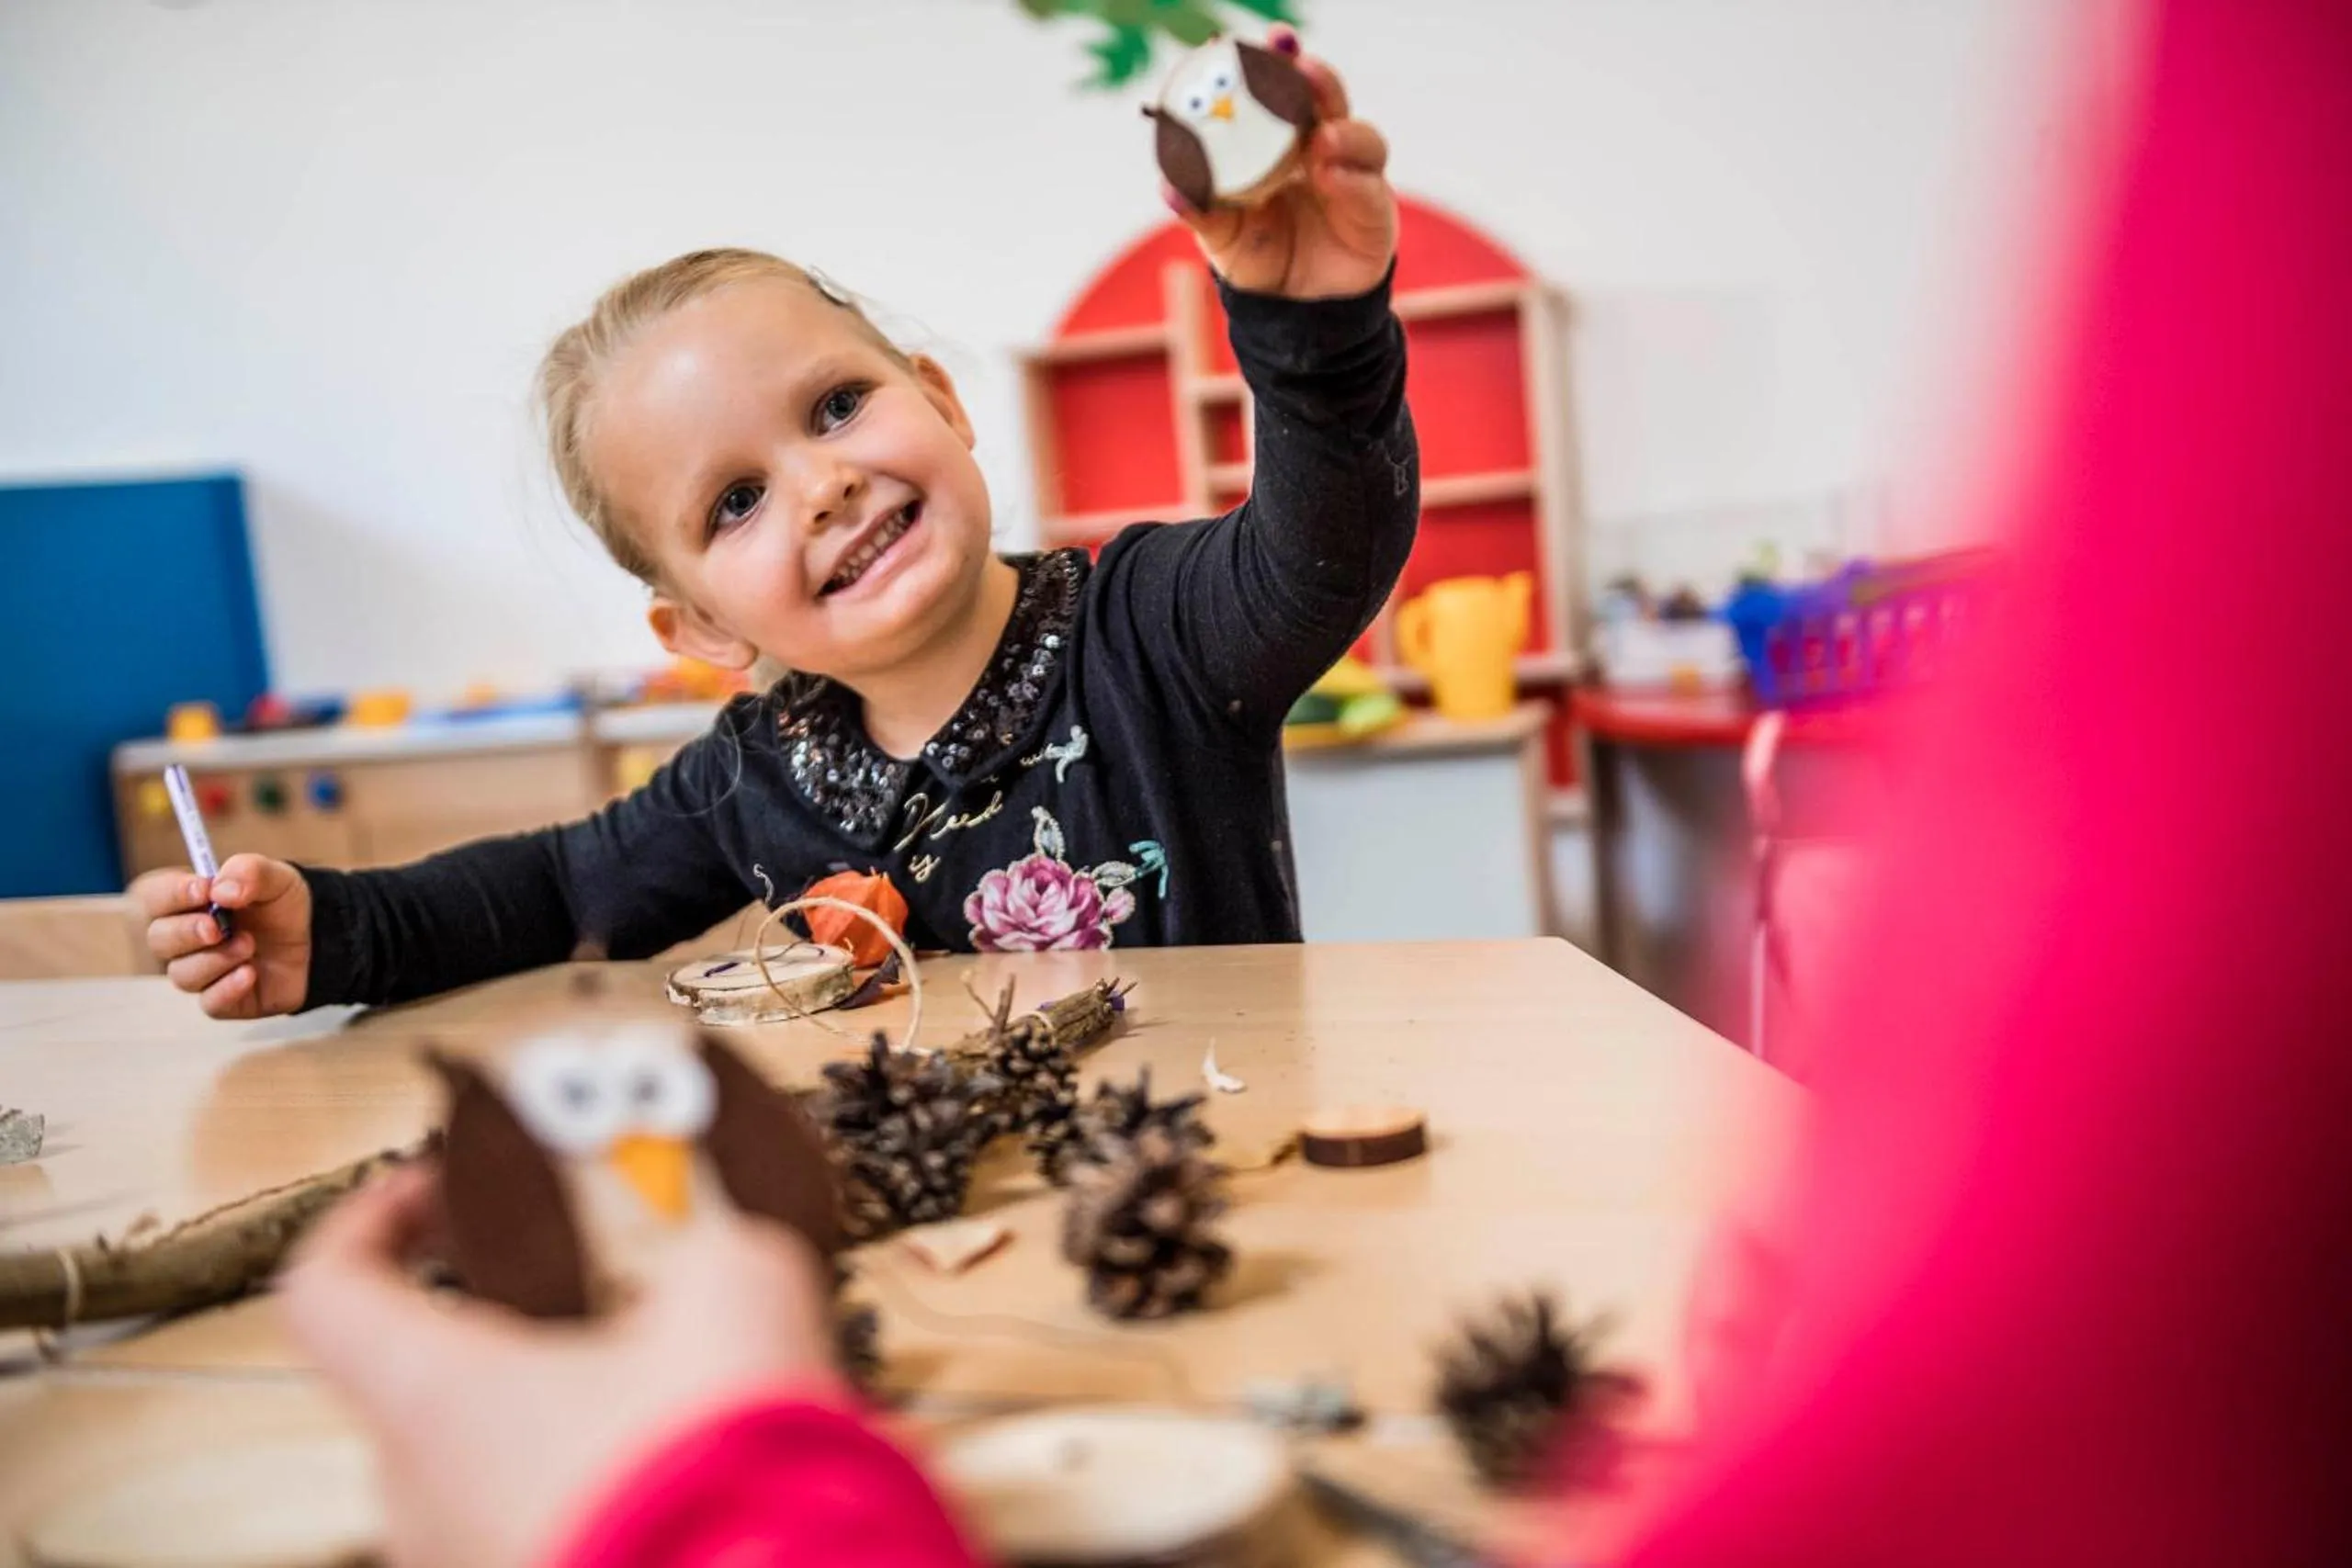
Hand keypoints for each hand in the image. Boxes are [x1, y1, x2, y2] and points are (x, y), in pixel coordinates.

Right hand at [130, 852, 312, 1017]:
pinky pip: (210, 1002)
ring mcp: (203, 972)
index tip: (203, 889)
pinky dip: (228, 988)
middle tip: (216, 927)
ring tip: (249, 945)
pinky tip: (250, 973)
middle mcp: (187, 939)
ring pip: (183, 973)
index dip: (171, 894)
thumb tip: (220, 890)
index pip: (156, 897)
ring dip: (216, 959)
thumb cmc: (282, 907)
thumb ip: (249, 872)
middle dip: (186, 932)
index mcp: (189, 903)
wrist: (317, 939)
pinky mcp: (223, 1000)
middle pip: (159, 939)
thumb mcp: (276, 877)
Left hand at [280, 1165, 841, 1567]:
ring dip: (556, 1408)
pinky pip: (533, 1521)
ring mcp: (466, 1563)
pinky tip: (678, 1462)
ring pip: (482, 1460)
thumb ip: (707, 1231)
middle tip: (592, 1282)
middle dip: (507, 1317)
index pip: (325, 1287)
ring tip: (664, 1384)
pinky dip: (589, 1481)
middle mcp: (419, 1497)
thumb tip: (720, 1224)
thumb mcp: (734, 1292)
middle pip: (418, 1376)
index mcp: (433, 1398)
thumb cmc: (715, 1470)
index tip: (433, 1189)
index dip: (373, 1216)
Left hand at [1165, 27, 1396, 299]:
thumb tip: (1168, 189)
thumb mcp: (1223, 234)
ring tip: (1321, 139)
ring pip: (1360, 138)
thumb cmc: (1259, 257)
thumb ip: (1202, 210)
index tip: (1271, 40)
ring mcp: (1354, 177)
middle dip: (1316, 78)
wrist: (1294, 313)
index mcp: (1283, 143)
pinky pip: (1370, 189)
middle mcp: (1322, 150)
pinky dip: (1351, 179)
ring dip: (1342, 131)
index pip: (1285, 92)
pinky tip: (1330, 176)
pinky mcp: (1375, 212)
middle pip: (1327, 101)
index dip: (1280, 65)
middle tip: (1299, 65)